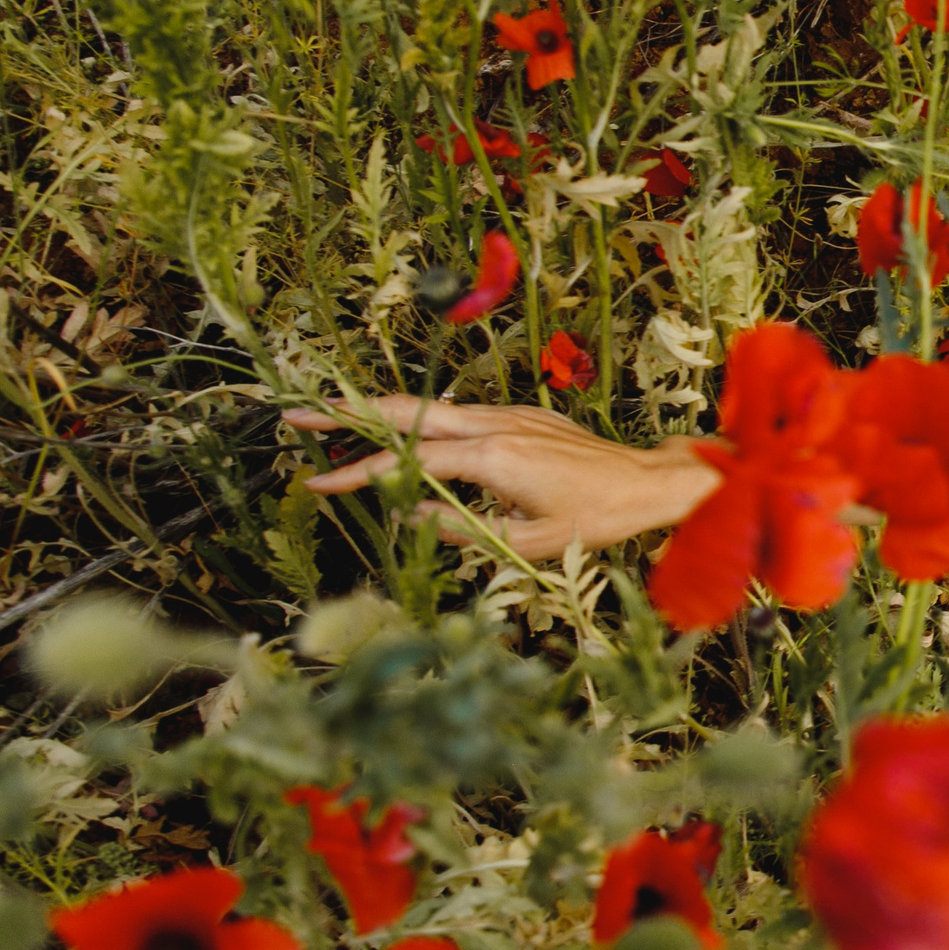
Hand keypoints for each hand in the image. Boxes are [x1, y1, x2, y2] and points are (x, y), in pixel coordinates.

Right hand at [285, 397, 723, 561]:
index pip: (409, 462)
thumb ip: (465, 531)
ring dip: (380, 410)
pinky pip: (461, 413)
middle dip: (349, 412)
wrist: (651, 483)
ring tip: (333, 417)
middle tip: (297, 414)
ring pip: (432, 407)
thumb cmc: (598, 519)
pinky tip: (402, 431)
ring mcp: (511, 414)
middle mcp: (497, 425)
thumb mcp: (529, 542)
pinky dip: (422, 419)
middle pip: (408, 411)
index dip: (358, 473)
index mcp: (494, 457)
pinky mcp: (524, 415)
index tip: (316, 482)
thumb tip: (414, 518)